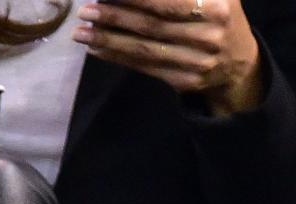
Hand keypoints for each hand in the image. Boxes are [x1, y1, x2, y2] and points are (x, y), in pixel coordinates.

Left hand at [72, 0, 262, 115]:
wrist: (237, 63)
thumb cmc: (216, 17)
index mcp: (215, 6)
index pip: (166, 2)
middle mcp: (207, 34)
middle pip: (151, 24)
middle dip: (114, 16)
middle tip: (86, 10)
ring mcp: (196, 61)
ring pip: (143, 49)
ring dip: (107, 40)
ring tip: (80, 32)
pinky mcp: (183, 81)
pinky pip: (143, 67)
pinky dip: (116, 57)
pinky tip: (95, 49)